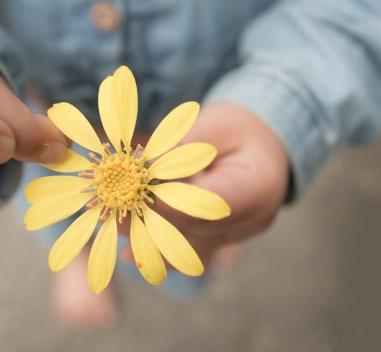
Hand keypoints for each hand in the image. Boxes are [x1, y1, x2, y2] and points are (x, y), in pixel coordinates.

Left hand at [124, 102, 289, 266]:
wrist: (267, 143)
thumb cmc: (239, 126)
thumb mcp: (213, 124)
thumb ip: (183, 148)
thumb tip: (142, 167)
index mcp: (257, 186)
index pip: (205, 203)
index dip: (165, 203)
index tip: (128, 195)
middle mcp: (253, 218)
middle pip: (195, 229)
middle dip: (151, 222)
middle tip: (113, 214)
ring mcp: (242, 234)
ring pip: (191, 247)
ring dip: (152, 240)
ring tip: (116, 232)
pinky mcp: (228, 238)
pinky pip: (194, 251)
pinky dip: (164, 251)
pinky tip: (132, 256)